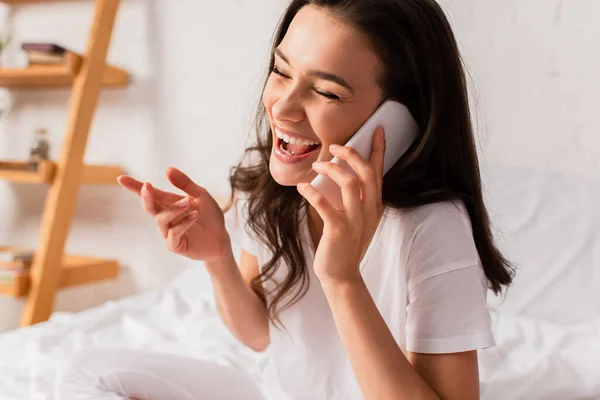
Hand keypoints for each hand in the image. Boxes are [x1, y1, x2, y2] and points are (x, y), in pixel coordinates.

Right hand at [117, 167, 229, 261]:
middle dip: (146, 197)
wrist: (221, 238)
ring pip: (162, 219)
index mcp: (169, 203)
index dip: (134, 187)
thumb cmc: (209, 216)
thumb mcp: (201, 195)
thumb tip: (167, 169)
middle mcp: (166, 218)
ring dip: (174, 209)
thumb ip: (185, 184)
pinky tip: (195, 216)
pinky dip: (183, 223)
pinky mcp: (176, 245)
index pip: (149, 194)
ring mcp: (169, 232)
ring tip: (189, 203)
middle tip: (148, 187)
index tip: (120, 178)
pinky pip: (173, 234)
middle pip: (149, 207)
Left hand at [297, 127, 385, 284]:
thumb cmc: (346, 244)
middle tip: (335, 145)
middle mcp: (369, 210)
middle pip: (366, 172)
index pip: (378, 172)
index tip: (376, 130)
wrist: (342, 275)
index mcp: (375, 206)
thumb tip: (340, 174)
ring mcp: (355, 220)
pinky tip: (302, 187)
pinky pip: (325, 204)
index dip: (378, 150)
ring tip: (318, 165)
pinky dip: (311, 192)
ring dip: (332, 169)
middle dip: (352, 153)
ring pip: (349, 183)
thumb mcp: (357, 220)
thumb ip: (355, 199)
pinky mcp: (338, 230)